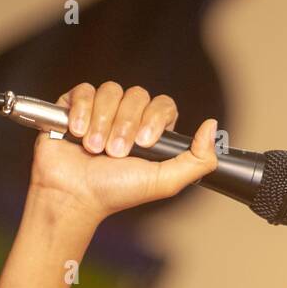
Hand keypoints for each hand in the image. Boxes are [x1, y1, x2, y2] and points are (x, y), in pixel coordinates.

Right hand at [30, 81, 217, 224]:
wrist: (74, 196)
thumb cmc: (116, 191)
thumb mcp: (165, 181)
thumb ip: (198, 159)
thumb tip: (212, 125)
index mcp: (151, 131)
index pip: (163, 105)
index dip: (154, 118)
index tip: (144, 143)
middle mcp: (127, 117)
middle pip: (137, 95)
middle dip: (126, 124)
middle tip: (115, 152)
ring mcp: (101, 110)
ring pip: (111, 91)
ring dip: (103, 121)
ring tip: (94, 148)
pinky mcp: (74, 107)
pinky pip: (84, 91)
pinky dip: (82, 111)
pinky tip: (77, 133)